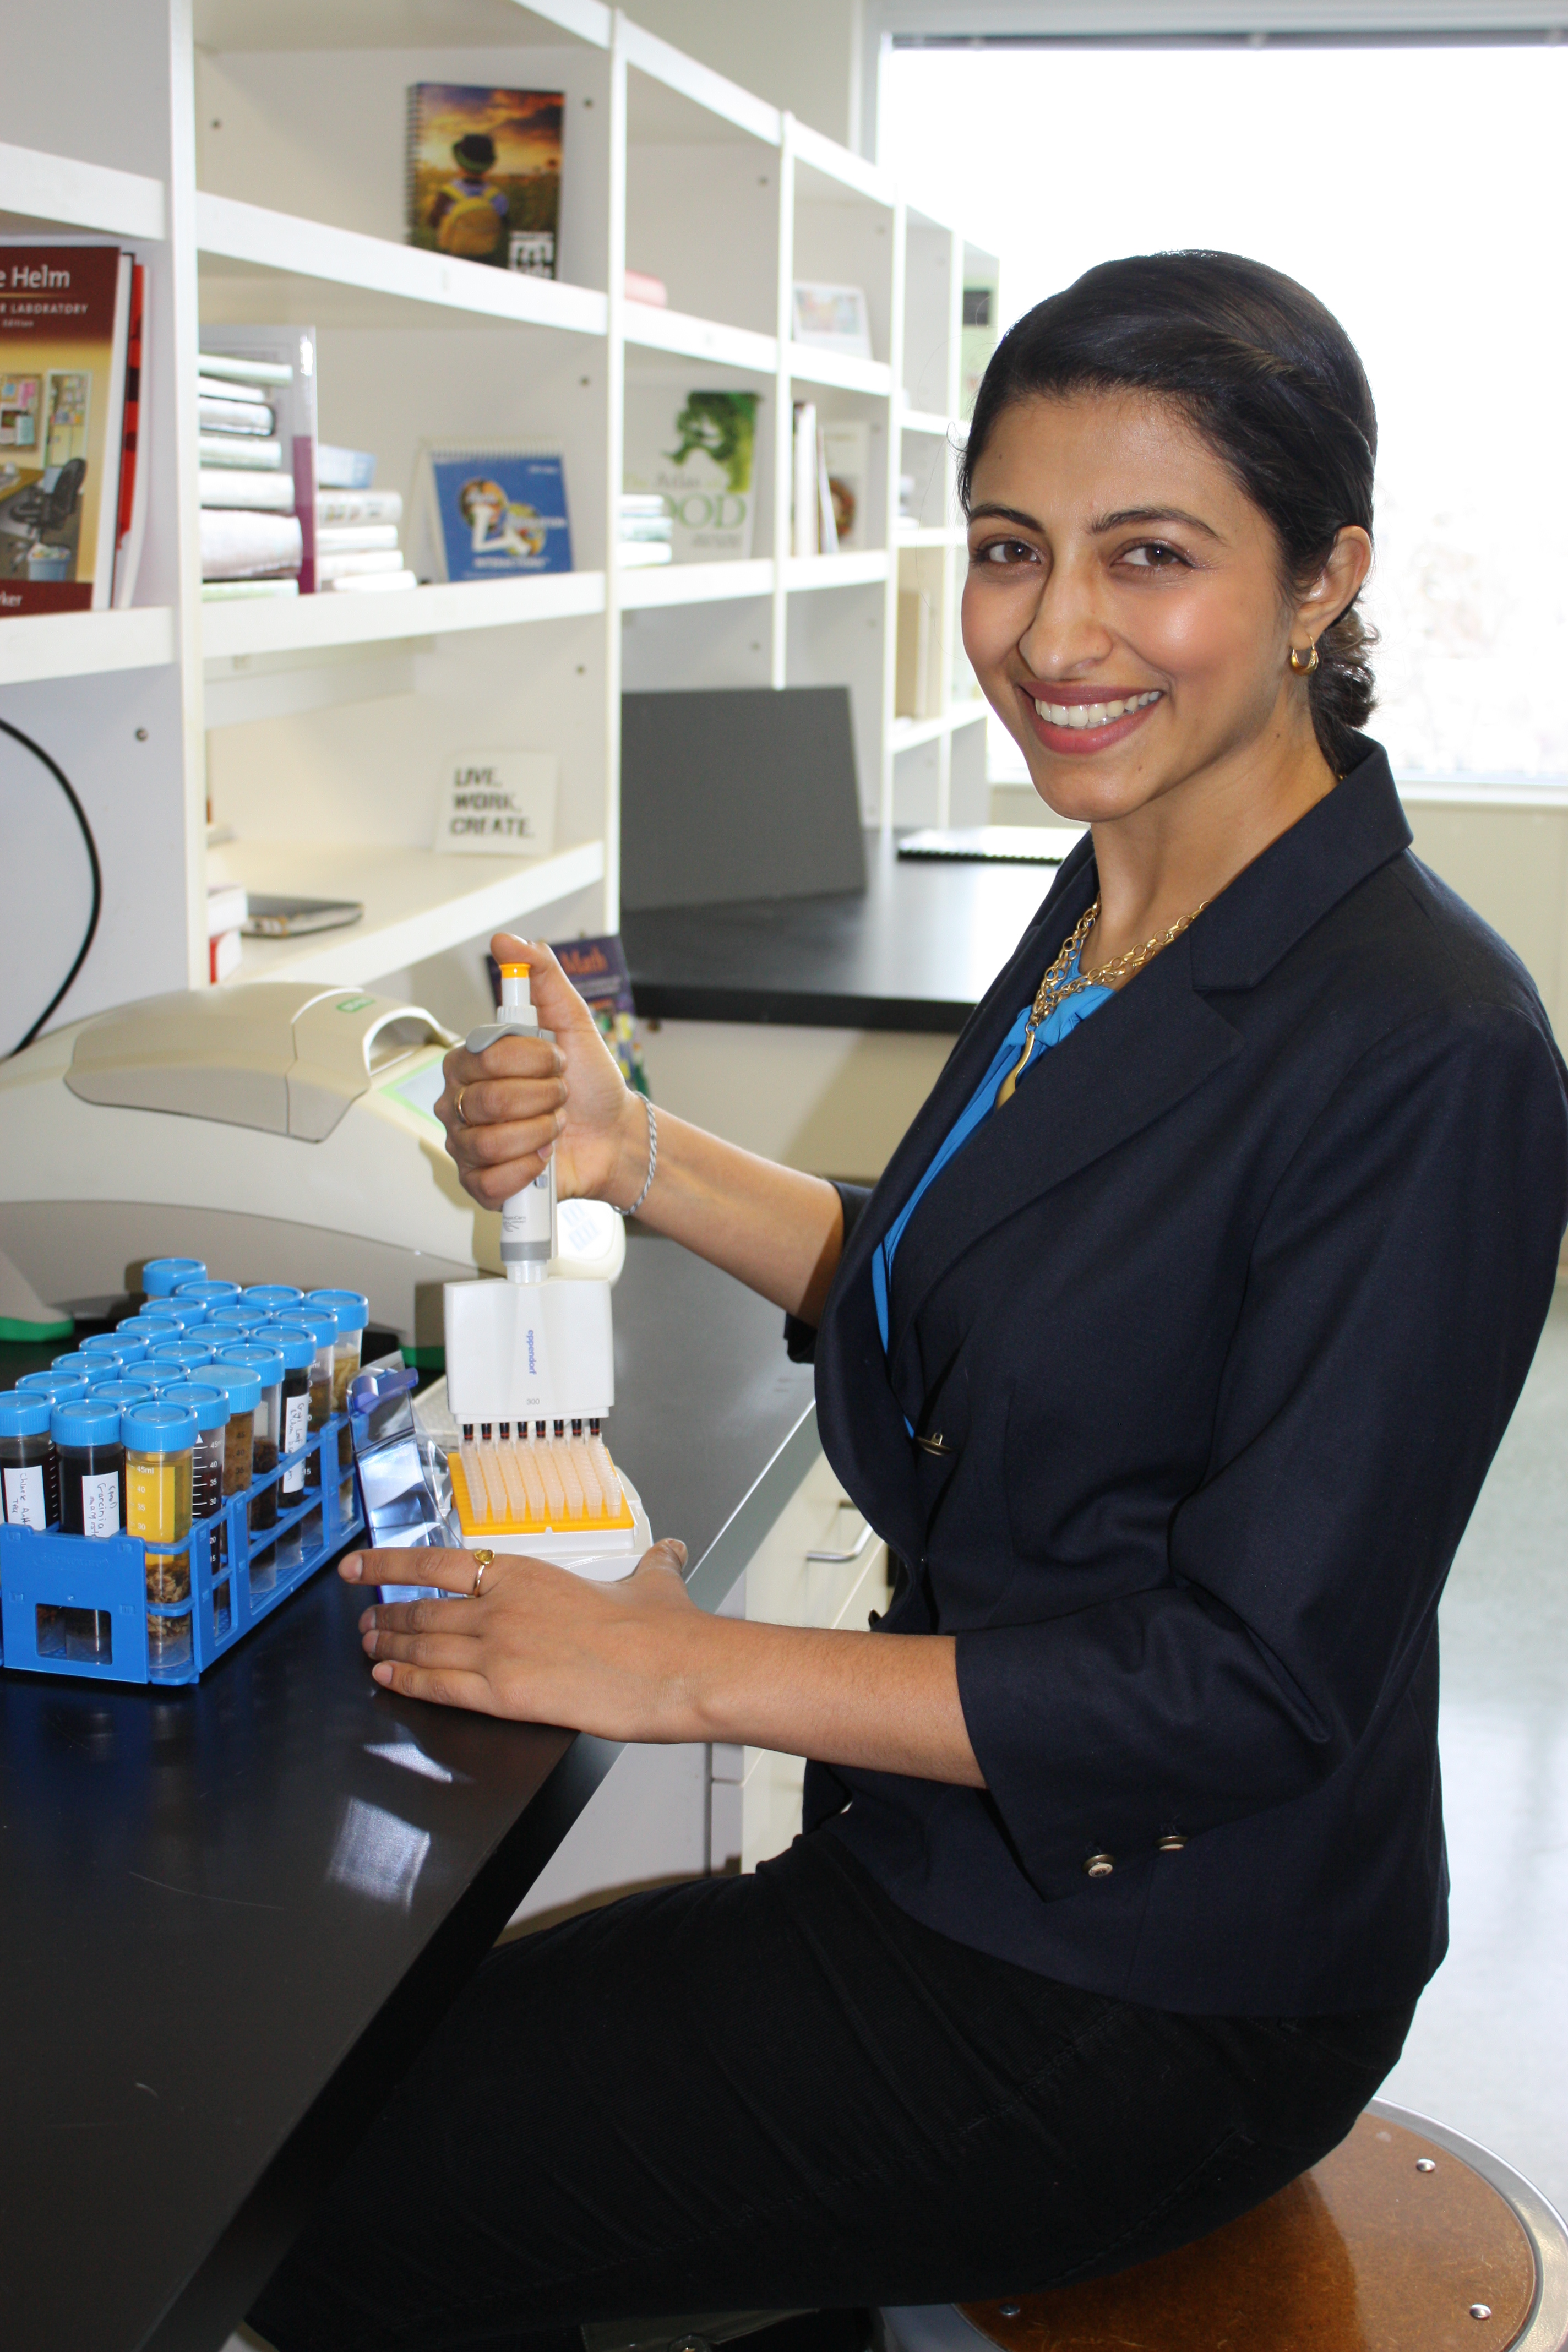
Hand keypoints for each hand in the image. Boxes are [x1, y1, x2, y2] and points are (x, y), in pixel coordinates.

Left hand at [343, 1538, 702, 1734]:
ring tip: (369, 1646)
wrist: (670, 1669)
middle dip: (386, 1614)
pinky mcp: (502, 1694)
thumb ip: (652, 1564)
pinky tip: (388, 1676)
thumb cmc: (661, 1630)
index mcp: (527, 1573)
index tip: (361, 1565)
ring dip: (389, 1646)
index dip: (388, 1564)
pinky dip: (407, 1679)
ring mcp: (497, 1650)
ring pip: (423, 1645)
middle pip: (422, 1609)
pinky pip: (438, 1686)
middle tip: (366, 1618)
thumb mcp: (653, 1581)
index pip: (436, 1562)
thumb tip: (668, 1552)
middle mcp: (501, 1607)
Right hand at [435, 932, 648, 1212]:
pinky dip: (527, 1170)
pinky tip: (541, 1159)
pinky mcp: (479, 1183)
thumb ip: (542, 977)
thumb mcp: (573, 1021)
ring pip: (490, 1141)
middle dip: (543, 1098)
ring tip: (553, 1126)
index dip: (534, 1061)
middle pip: (489, 1101)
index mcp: (473, 1062)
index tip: (557, 1062)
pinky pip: (489, 1180)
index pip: (486, 1056)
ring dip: (540, 1133)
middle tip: (559, 1097)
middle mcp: (461, 1102)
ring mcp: (466, 1144)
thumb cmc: (589, 1083)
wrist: (614, 1135)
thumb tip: (509, 941)